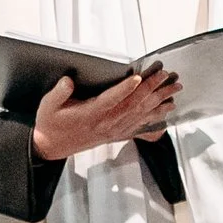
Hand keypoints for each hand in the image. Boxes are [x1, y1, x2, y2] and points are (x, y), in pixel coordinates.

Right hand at [32, 68, 180, 159]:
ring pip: (140, 115)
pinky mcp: (116, 134)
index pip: (111, 100)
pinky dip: (155, 117)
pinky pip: (139, 125)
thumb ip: (59, 93)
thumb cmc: (51, 124)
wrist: (52, 146)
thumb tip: (68, 81)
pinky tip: (166, 110)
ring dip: (158, 102)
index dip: (125, 89)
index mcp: (90, 114)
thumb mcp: (48, 106)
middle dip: (151, 88)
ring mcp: (113, 130)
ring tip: (173, 91)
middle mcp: (105, 123)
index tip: (137, 78)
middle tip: (165, 75)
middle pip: (132, 104)